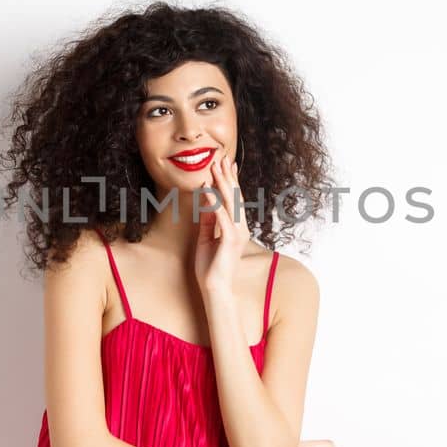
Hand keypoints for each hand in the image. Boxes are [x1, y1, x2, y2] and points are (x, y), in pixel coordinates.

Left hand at [194, 150, 248, 299]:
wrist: (214, 288)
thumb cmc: (210, 267)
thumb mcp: (206, 238)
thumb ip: (207, 220)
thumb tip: (206, 201)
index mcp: (236, 227)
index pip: (233, 199)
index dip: (229, 181)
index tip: (225, 164)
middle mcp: (240, 228)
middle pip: (234, 197)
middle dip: (227, 177)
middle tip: (221, 158)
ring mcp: (237, 234)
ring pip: (230, 204)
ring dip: (223, 185)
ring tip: (215, 168)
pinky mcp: (230, 241)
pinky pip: (222, 218)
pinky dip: (215, 203)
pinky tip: (208, 191)